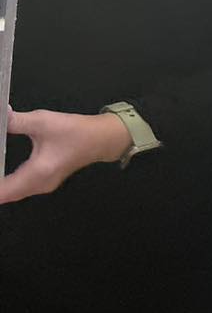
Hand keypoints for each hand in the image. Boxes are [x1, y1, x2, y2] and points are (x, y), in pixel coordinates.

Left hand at [0, 108, 132, 204]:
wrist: (100, 140)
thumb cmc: (75, 132)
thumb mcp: (42, 121)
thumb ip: (15, 121)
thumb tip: (1, 117)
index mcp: (38, 173)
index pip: (4, 191)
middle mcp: (40, 185)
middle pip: (6, 195)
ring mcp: (42, 185)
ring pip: (12, 193)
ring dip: (0, 189)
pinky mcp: (44, 181)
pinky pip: (19, 189)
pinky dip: (6, 186)